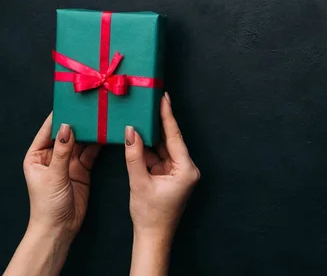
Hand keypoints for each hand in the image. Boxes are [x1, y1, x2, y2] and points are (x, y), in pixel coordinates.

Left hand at [23, 113, 101, 238]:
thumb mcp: (54, 175)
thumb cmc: (48, 204)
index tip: (71, 102)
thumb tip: (67, 127)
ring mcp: (68, 162)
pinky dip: (99, 144)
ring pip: (81, 142)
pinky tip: (106, 134)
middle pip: (67, 134)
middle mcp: (52, 156)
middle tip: (90, 108)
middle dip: (78, 122)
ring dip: (90, 132)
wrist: (60, 228)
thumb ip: (62, 151)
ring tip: (101, 118)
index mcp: (37, 155)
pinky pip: (91, 152)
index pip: (48, 131)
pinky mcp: (83, 169)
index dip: (58, 117)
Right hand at [125, 93, 199, 242]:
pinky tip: (138, 136)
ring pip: (164, 148)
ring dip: (152, 135)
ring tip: (142, 114)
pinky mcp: (170, 176)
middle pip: (171, 140)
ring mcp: (179, 172)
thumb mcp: (139, 182)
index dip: (167, 116)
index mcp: (186, 169)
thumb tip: (131, 132)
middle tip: (153, 100)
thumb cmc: (150, 215)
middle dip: (160, 122)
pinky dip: (148, 149)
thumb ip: (134, 156)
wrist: (152, 237)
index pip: (175, 137)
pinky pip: (159, 157)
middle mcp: (187, 168)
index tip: (164, 99)